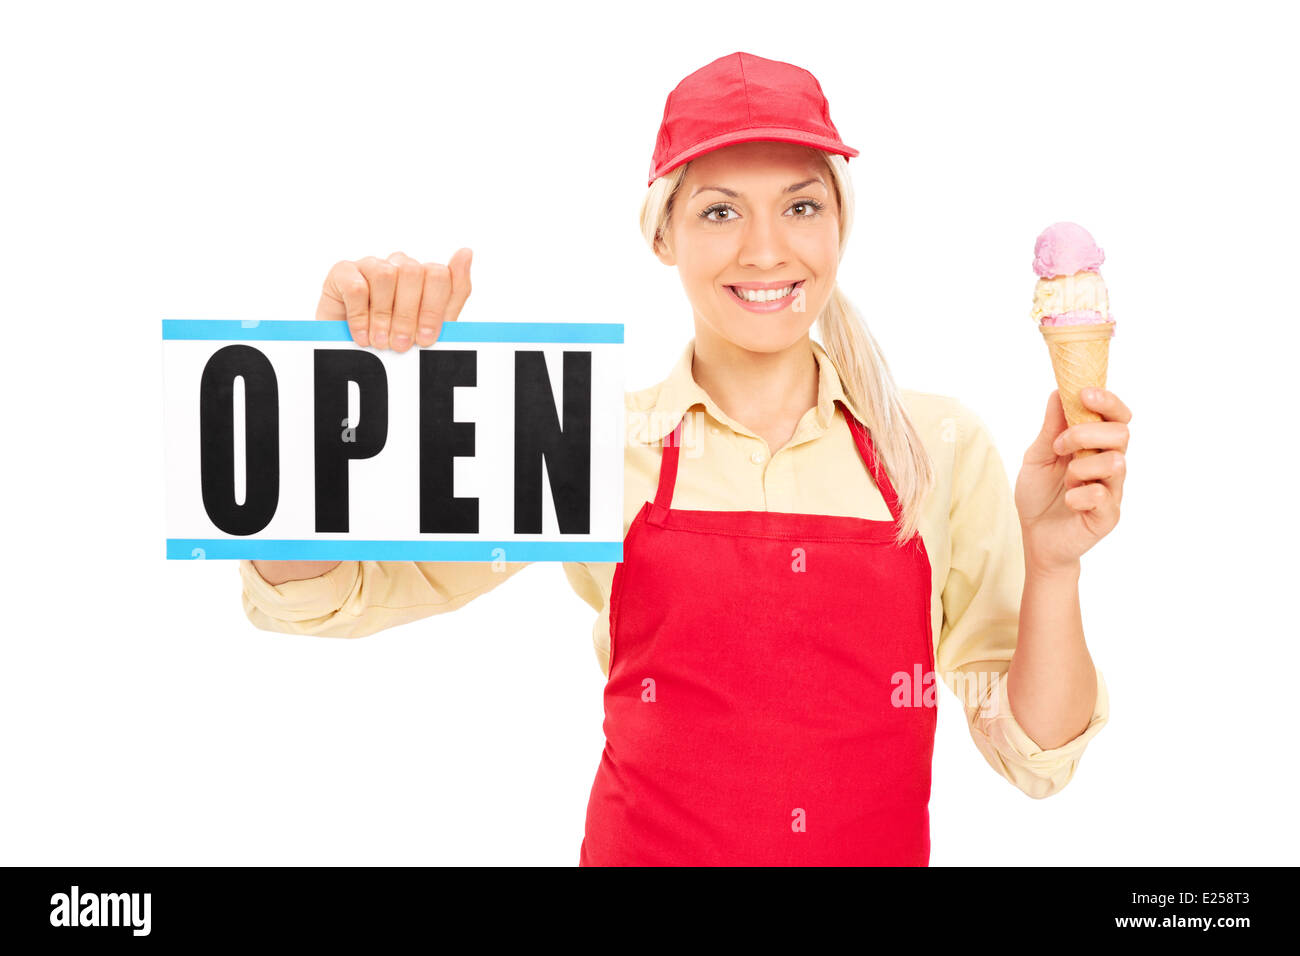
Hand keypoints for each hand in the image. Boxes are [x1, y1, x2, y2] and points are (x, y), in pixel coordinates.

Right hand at [315, 248, 472, 349]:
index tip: (424, 339)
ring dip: (383, 316)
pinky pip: (357, 286)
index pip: (440, 276)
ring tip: (380, 341)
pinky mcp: (343, 272)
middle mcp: (399, 265)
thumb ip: (454, 291)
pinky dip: (361, 316)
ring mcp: (371, 265)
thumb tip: (466, 252)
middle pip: (414, 272)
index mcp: (424, 276)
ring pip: (386, 275)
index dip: (433, 310)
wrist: (353, 352)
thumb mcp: (431, 325)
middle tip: (400, 345)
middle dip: (408, 315)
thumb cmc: (395, 337)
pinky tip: (362, 336)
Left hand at [1015, 388, 1131, 574]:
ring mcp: (1113, 490)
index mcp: (1096, 446)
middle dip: (1086, 433)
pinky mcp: (1109, 515)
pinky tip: (1069, 500)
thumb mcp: (1038, 456)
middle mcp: (1110, 464)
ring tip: (1066, 480)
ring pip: (1116, 462)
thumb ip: (1051, 428)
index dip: (1108, 401)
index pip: (1117, 416)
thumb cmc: (1039, 494)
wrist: (1035, 537)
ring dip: (1081, 467)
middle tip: (1059, 446)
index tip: (1084, 393)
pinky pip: (1103, 495)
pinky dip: (1079, 495)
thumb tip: (1059, 391)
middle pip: (1121, 433)